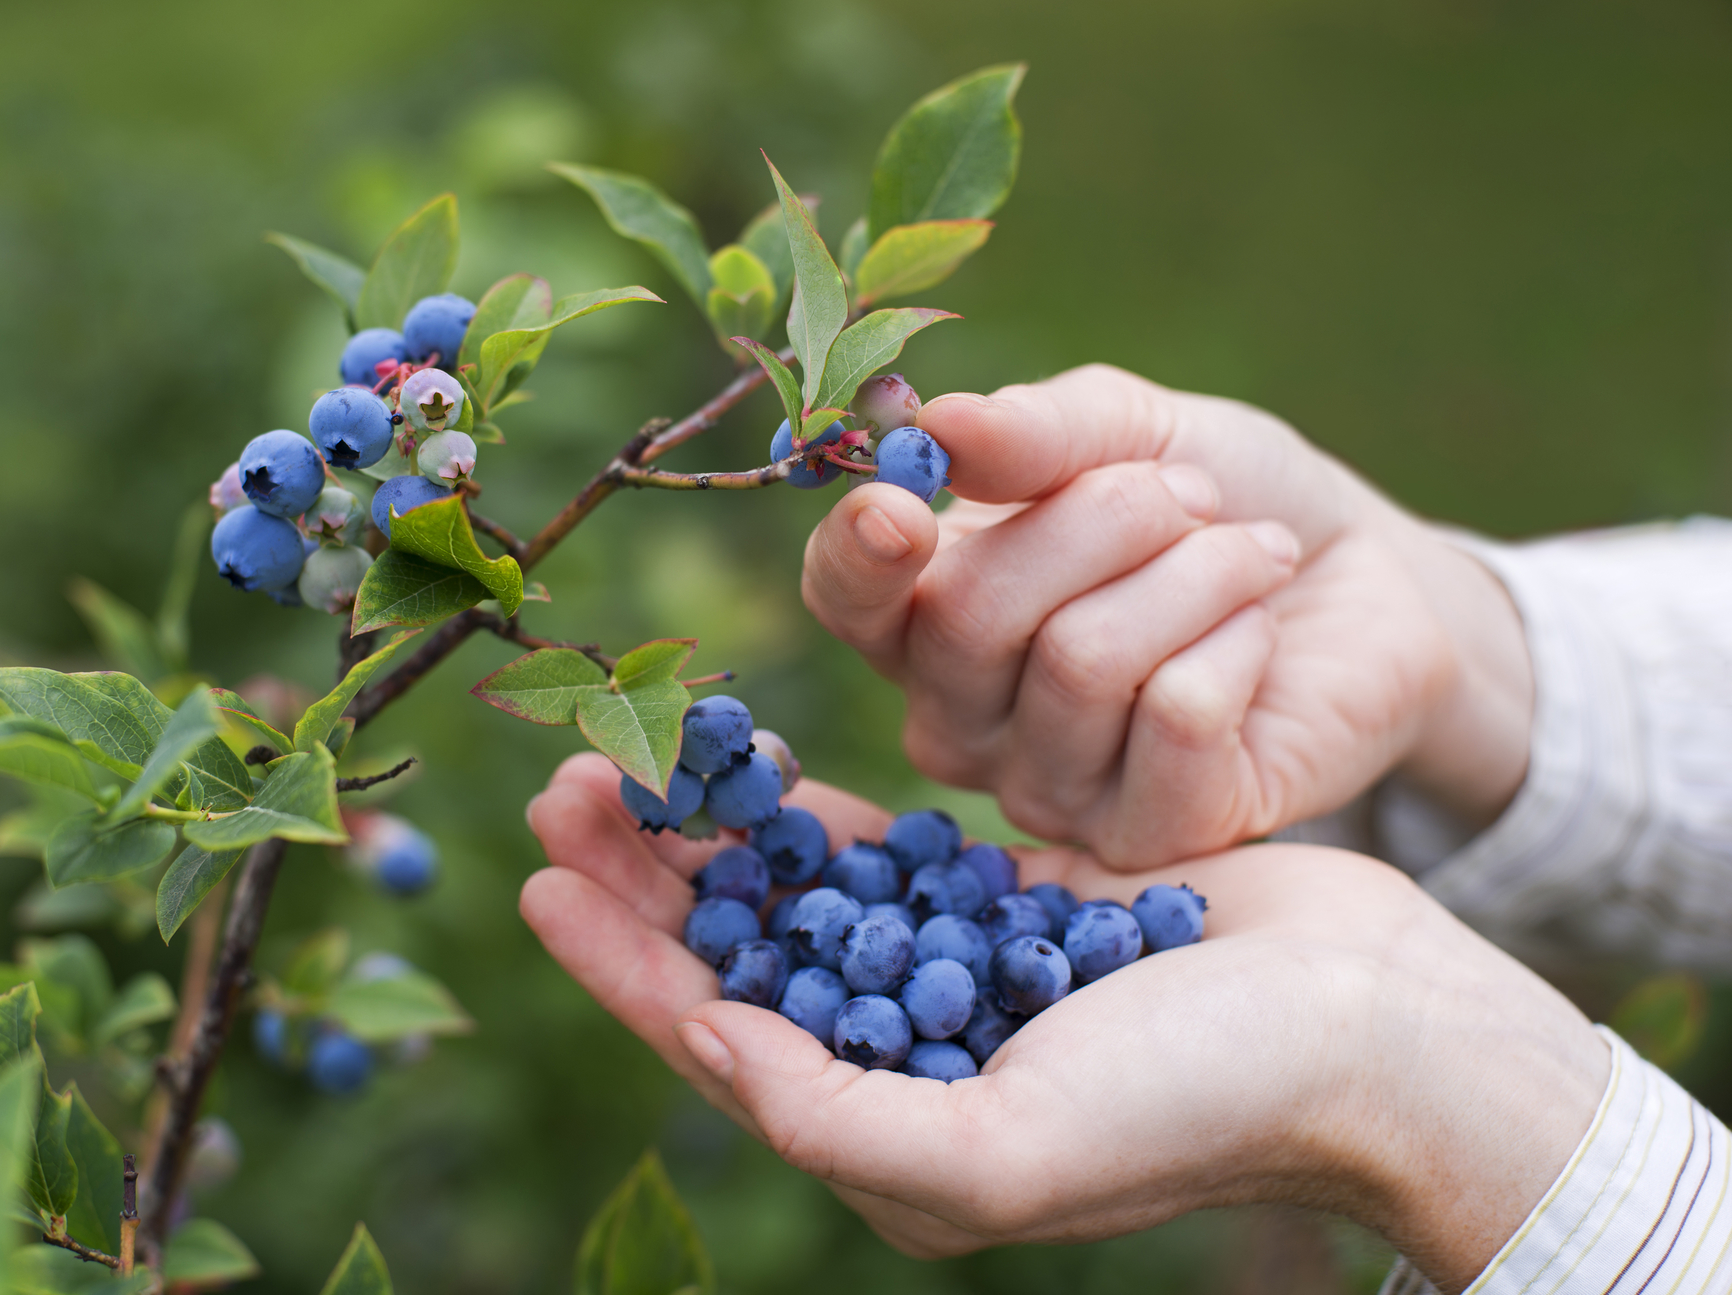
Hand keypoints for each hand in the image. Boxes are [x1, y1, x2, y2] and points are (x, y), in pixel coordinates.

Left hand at [520, 753, 1607, 1290]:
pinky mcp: (1008, 901)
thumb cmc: (1197, 1104)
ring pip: (794, 895)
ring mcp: (954, 975)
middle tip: (563, 782)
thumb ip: (838, 1116)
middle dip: (645, 877)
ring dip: (711, 831)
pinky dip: (812, 811)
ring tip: (630, 755)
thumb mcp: (1003, 1149)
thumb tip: (706, 1045)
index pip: (713, 1042)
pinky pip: (881, 850)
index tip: (537, 879)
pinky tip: (752, 764)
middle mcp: (907, 1059)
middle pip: (737, 956)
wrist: (1367, 1026)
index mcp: (890, 1137)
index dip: (618, 963)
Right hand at [802, 365, 1534, 866]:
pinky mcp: (1150, 837)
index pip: (844, 599)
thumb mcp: (1132, 431)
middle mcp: (961, 718)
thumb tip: (938, 426)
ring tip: (1251, 554)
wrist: (1364, 582)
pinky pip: (1176, 718)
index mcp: (925, 611)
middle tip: (1193, 497)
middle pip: (972, 615)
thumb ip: (1036, 434)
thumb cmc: (1220, 500)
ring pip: (1082, 661)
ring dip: (1195, 573)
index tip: (902, 505)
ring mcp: (1047, 791)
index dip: (857, 557)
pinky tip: (1259, 637)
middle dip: (1104, 518)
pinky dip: (1238, 642)